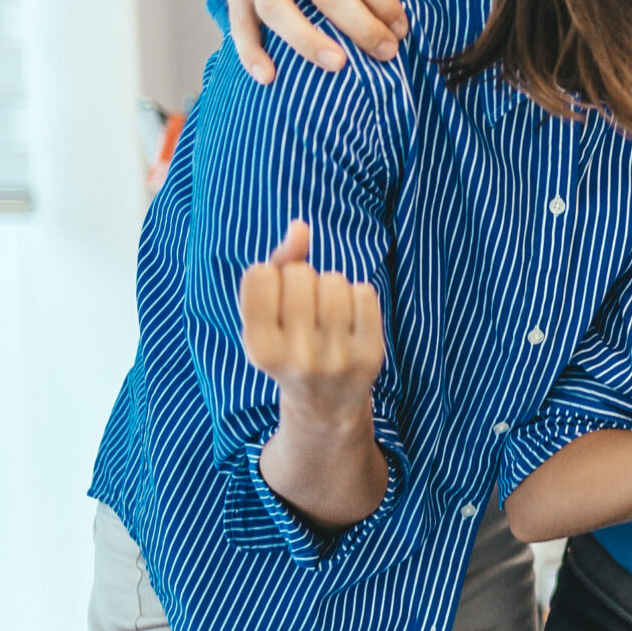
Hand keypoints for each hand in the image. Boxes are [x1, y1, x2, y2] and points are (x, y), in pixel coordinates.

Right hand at [239, 219, 382, 422]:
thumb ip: (278, 264)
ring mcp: (337, 357)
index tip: (275, 300)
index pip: (261, 274)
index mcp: (260, 348)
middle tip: (305, 309)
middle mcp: (297, 357)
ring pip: (335, 280)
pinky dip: (357, 295)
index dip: (271, 277)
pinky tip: (350, 318)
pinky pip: (364, 291)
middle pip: (301, 274)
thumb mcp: (266, 314)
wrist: (327, 404)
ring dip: (332, 286)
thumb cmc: (290, 345)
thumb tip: (300, 227)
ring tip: (327, 313)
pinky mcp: (371, 354)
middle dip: (303, 279)